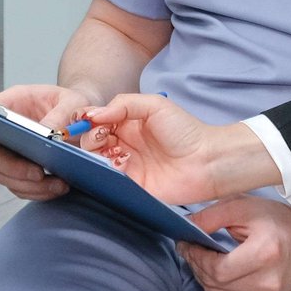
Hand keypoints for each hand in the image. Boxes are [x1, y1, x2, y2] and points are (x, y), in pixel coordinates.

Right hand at [0, 84, 91, 201]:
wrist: (81, 119)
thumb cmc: (72, 103)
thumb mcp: (73, 102)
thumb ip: (60, 115)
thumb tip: (48, 134)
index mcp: (11, 104)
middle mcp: (6, 130)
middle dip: (14, 169)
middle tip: (39, 174)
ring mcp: (11, 152)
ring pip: (7, 176)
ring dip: (30, 185)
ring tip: (58, 184)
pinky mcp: (22, 170)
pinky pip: (22, 187)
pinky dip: (38, 192)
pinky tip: (58, 187)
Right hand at [78, 94, 278, 204]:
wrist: (207, 162)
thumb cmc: (186, 131)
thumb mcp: (154, 106)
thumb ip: (123, 104)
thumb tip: (92, 113)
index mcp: (127, 123)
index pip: (97, 121)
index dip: (88, 121)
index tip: (83, 122)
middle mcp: (124, 144)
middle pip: (92, 142)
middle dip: (89, 139)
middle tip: (99, 138)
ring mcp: (126, 166)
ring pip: (96, 161)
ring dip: (95, 156)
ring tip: (110, 152)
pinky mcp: (130, 187)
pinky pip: (108, 182)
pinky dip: (103, 174)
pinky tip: (113, 167)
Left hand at [181, 197, 290, 290]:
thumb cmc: (274, 221)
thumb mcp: (243, 207)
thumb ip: (211, 216)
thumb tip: (184, 228)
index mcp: (265, 254)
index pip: (216, 269)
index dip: (195, 258)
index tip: (186, 244)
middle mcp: (269, 283)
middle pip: (215, 284)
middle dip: (197, 266)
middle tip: (192, 251)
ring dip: (205, 280)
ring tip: (206, 263)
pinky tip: (221, 278)